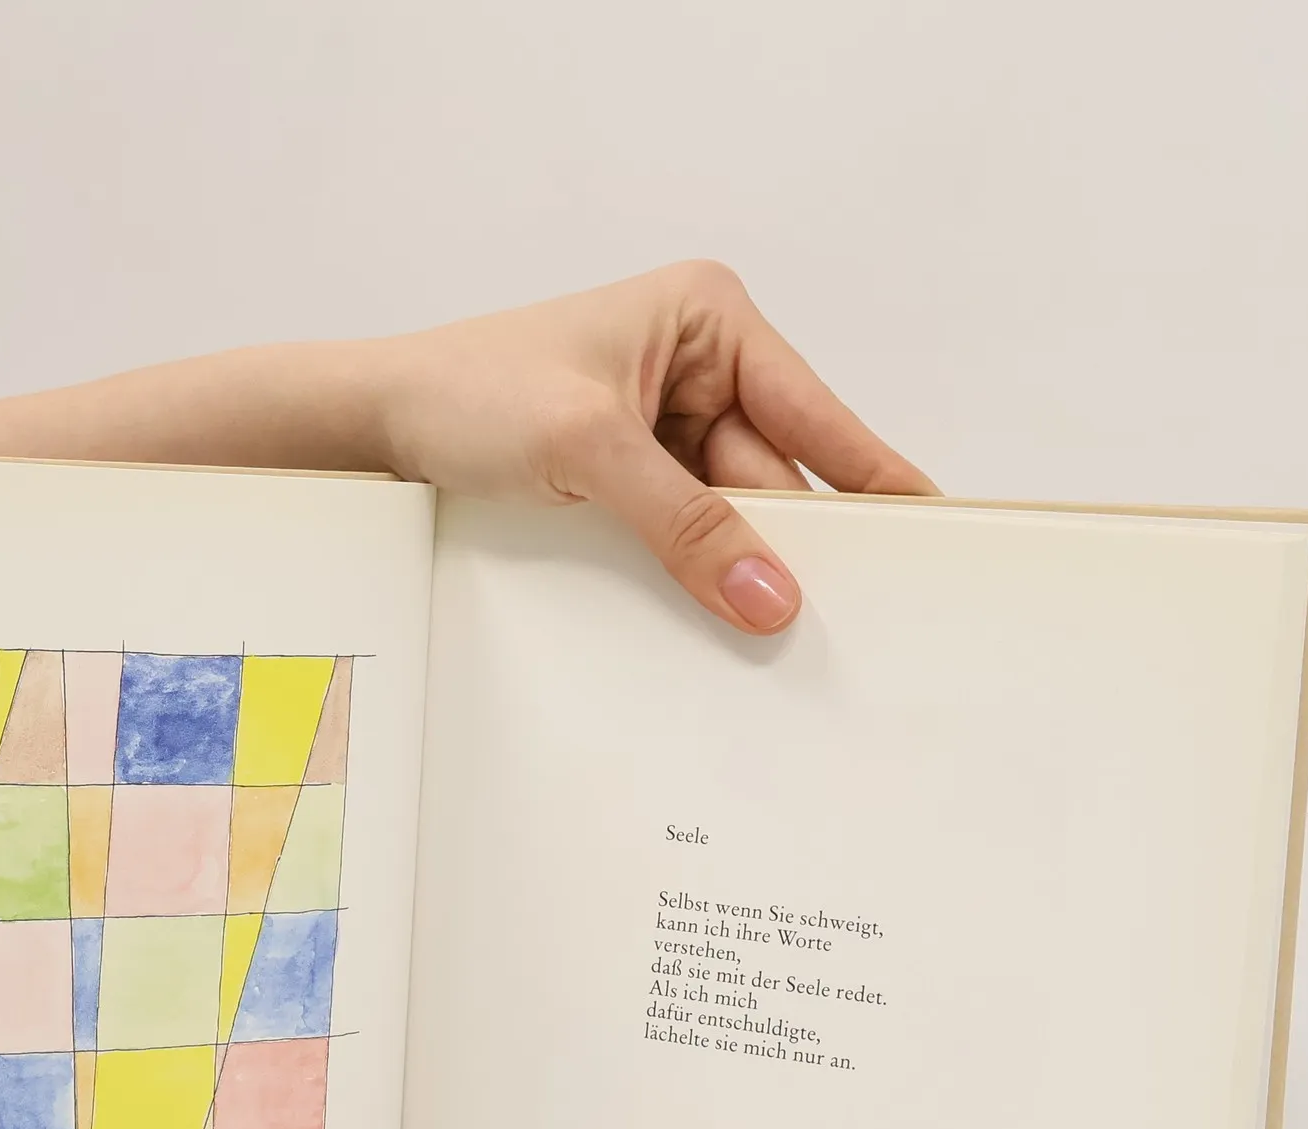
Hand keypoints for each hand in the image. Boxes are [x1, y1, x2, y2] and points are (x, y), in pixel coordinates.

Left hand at [371, 261, 935, 632]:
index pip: (811, 412)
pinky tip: (718, 615)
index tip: (932, 524)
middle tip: (856, 614)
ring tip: (778, 630)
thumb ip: (686, 526)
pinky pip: (685, 531)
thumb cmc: (470, 395)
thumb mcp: (589, 452)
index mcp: (706, 318)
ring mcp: (662, 424)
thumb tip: (770, 596)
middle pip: (774, 471)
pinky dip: (696, 572)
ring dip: (739, 565)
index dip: (870, 476)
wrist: (374, 426)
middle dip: (795, 540)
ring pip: (731, 512)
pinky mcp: (629, 476)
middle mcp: (695, 364)